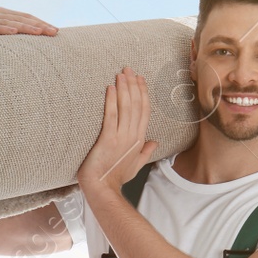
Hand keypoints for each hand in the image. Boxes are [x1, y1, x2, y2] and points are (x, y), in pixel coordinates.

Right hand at [0, 7, 57, 38]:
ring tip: (38, 32)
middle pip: (17, 18)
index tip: (56, 31)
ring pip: (5, 21)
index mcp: (2, 16)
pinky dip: (2, 29)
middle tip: (52, 32)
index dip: (41, 22)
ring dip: (23, 26)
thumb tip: (53, 37)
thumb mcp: (11, 46)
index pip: (25, 16)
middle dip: (36, 24)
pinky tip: (14, 32)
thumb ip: (24, 40)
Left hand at [77, 67, 157, 192]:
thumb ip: (146, 152)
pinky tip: (111, 88)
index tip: (140, 79)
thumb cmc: (116, 178)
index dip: (143, 94)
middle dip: (133, 85)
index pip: (144, 112)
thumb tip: (155, 143)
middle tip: (129, 69)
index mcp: (139, 140)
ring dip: (124, 89)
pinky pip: (111, 116)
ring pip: (126, 108)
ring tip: (121, 74)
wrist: (103, 188)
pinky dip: (112, 101)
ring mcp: (121, 137)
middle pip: (136, 105)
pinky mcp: (107, 139)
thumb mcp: (136, 165)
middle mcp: (132, 136)